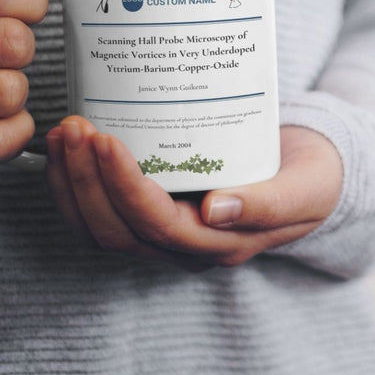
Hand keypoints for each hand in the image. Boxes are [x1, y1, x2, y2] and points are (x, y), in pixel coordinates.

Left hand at [45, 117, 342, 268]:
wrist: (310, 174)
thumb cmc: (311, 178)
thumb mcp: (305, 189)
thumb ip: (268, 204)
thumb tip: (215, 211)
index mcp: (222, 245)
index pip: (158, 225)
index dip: (124, 187)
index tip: (106, 140)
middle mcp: (186, 247)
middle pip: (117, 231)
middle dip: (85, 181)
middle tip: (75, 127)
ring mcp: (167, 232)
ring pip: (100, 226)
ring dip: (71, 183)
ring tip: (63, 133)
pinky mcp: (155, 212)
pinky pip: (102, 212)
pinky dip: (75, 184)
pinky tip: (69, 148)